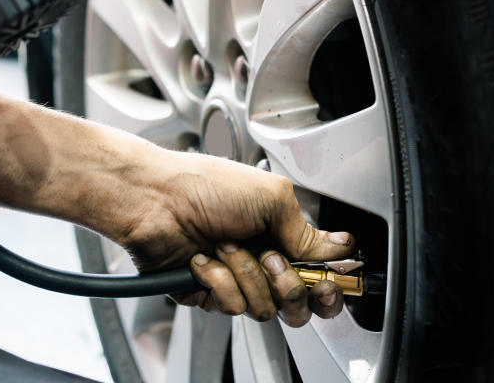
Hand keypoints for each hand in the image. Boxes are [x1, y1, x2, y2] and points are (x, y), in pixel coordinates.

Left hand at [115, 150, 353, 325]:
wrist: (155, 198)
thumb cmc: (204, 185)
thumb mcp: (270, 197)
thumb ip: (307, 230)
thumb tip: (339, 246)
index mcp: (278, 234)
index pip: (315, 275)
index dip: (325, 286)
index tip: (324, 283)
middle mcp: (259, 260)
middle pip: (297, 304)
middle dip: (288, 285)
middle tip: (271, 260)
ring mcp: (233, 279)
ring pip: (265, 308)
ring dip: (246, 274)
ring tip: (225, 246)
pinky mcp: (207, 295)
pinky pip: (230, 308)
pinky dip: (218, 281)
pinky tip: (203, 259)